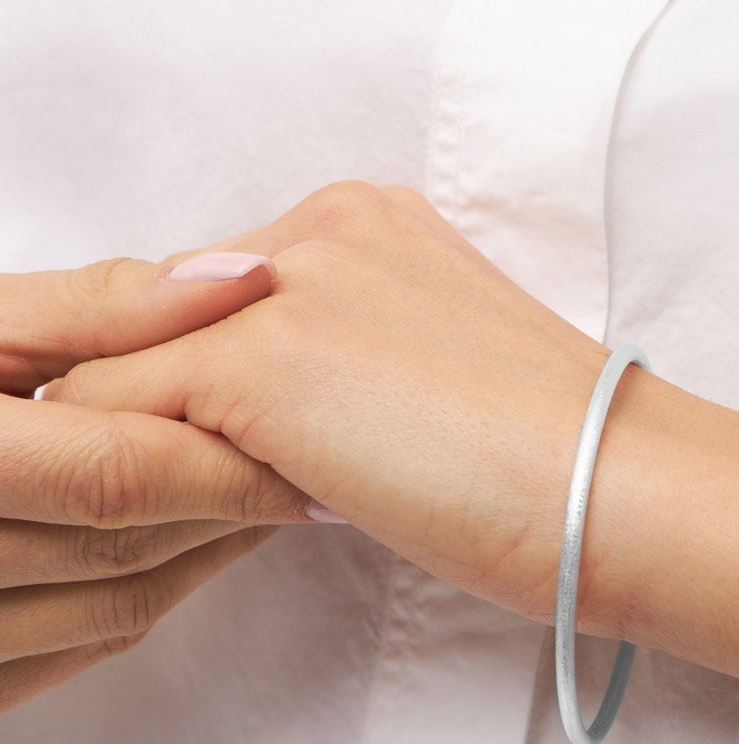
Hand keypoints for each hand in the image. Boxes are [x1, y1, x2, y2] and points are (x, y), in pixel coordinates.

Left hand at [51, 184, 738, 714]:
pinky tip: (216, 522)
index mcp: (365, 221)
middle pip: (159, 320)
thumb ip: (342, 353)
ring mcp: (285, 282)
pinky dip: (142, 481)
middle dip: (171, 403)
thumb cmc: (549, 452)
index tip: (243, 445)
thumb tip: (267, 408)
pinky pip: (121, 420)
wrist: (612, 485)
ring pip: (123, 368)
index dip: (215, 380)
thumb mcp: (428, 367)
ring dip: (150, 445)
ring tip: (214, 510)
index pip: (217, 296)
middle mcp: (317, 224)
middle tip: (213, 481)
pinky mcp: (255, 360)